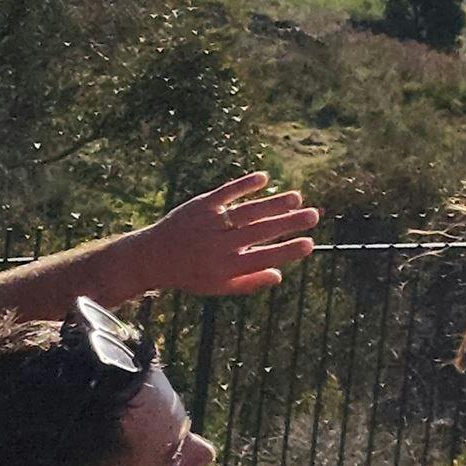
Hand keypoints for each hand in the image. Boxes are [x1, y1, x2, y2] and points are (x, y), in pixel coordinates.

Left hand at [116, 174, 317, 303]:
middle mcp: (219, 245)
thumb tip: (280, 275)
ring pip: (248, 211)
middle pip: (260, 231)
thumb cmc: (191, 273)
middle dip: (289, 223)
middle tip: (314, 215)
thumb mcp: (217, 287)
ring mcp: (210, 223)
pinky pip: (226, 193)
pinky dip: (244, 185)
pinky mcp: (200, 206)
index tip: (309, 243)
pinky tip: (265, 179)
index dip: (288, 251)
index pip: (263, 258)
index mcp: (225, 267)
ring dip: (274, 203)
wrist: (152, 257)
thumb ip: (249, 282)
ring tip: (297, 198)